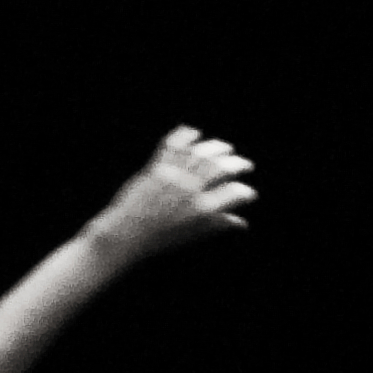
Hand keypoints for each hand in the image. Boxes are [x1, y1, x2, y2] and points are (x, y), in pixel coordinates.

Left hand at [89, 126, 256, 261]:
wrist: (124, 236)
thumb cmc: (158, 239)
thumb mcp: (191, 236)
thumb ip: (217, 226)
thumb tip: (242, 224)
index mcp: (201, 210)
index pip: (233, 194)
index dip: (244, 193)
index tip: (248, 193)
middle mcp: (189, 191)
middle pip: (220, 168)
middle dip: (236, 164)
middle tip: (242, 163)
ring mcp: (173, 178)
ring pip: (201, 153)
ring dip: (216, 148)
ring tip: (224, 148)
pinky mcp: (156, 168)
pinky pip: (173, 145)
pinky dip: (185, 136)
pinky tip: (193, 133)